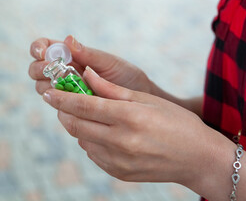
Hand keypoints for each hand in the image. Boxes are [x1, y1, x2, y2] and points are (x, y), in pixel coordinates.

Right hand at [28, 35, 152, 94]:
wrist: (139, 101)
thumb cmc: (127, 77)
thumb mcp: (109, 63)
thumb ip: (88, 54)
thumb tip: (67, 39)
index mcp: (72, 56)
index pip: (45, 48)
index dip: (38, 48)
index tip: (41, 53)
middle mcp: (65, 72)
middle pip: (37, 69)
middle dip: (39, 68)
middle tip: (51, 71)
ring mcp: (66, 90)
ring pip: (43, 88)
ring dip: (46, 86)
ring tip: (61, 87)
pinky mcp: (71, 107)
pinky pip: (56, 105)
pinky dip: (58, 102)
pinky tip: (68, 101)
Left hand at [41, 66, 226, 187]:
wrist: (196, 158)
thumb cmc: (175, 122)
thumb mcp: (145, 99)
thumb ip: (111, 88)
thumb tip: (86, 74)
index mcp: (128, 117)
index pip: (83, 105)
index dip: (62, 98)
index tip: (49, 92)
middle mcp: (120, 141)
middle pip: (75, 125)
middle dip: (63, 112)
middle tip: (61, 102)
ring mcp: (118, 161)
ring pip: (81, 139)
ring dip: (77, 125)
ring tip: (86, 115)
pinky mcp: (117, 172)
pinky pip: (93, 153)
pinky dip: (90, 140)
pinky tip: (101, 132)